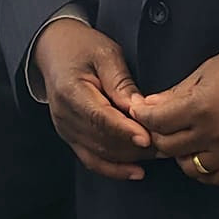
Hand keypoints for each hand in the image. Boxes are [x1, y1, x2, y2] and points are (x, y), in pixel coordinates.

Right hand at [35, 18, 152, 180]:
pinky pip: (92, 160)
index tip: (147, 138)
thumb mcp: (105, 54)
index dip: (124, 130)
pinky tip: (135, 171)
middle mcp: (64, 116)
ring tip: (159, 155)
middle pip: (101, 140)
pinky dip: (114, 169)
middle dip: (134, 147)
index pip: (99, 117)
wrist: (53, 50)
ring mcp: (66, 130)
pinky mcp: (71, 137)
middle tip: (165, 146)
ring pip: (100, 154)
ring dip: (130, 158)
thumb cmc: (81, 47)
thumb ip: (120, 82)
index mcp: (71, 92)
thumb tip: (138, 108)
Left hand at [129, 39, 218, 186]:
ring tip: (184, 141)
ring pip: (190, 167)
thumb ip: (177, 92)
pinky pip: (217, 178)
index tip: (140, 111)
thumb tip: (149, 104)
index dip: (143, 116)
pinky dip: (204, 172)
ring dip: (181, 155)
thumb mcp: (208, 70)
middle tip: (160, 126)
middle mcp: (213, 133)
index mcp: (201, 107)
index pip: (157, 122)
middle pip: (168, 147)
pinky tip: (202, 157)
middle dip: (157, 135)